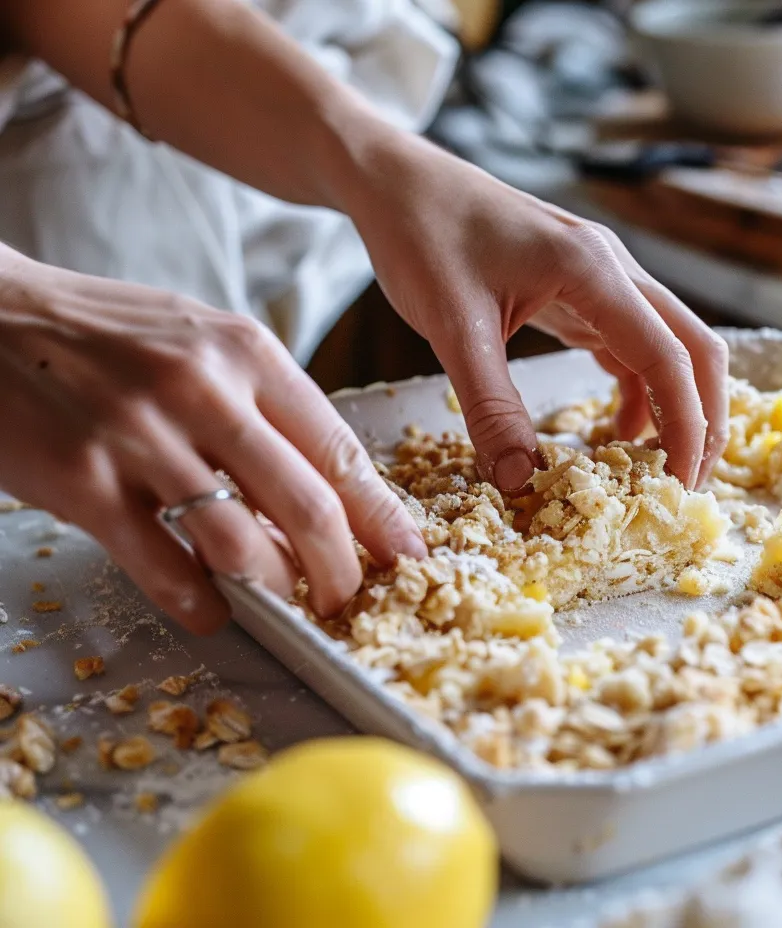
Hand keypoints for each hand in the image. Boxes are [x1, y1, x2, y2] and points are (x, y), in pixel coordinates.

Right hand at [0, 248, 423, 632]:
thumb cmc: (107, 334)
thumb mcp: (202, 341)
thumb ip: (263, 408)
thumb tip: (321, 492)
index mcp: (246, 352)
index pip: (339, 449)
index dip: (382, 515)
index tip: (408, 554)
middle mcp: (202, 389)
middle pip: (307, 506)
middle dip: (341, 570)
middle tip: (347, 599)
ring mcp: (139, 434)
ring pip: (241, 543)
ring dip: (273, 590)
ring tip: (280, 604)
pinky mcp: (82, 478)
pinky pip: (161, 565)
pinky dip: (197, 603)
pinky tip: (210, 611)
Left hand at [332, 130, 729, 492]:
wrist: (399, 181)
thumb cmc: (421, 236)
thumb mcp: (451, 326)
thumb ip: (489, 406)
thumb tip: (519, 481)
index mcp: (593, 270)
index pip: (668, 356)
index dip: (686, 425)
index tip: (682, 484)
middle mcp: (613, 269)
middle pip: (695, 347)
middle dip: (704, 417)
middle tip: (688, 484)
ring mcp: (603, 277)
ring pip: (671, 345)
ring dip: (677, 404)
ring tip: (660, 467)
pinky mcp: (584, 289)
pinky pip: (633, 344)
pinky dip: (639, 389)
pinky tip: (620, 428)